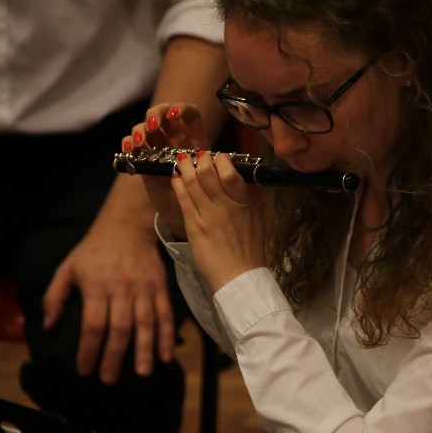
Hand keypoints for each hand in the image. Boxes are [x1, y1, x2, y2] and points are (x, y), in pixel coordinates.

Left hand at [43, 212, 175, 384]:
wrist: (126, 226)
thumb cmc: (93, 250)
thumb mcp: (67, 268)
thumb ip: (54, 297)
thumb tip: (49, 327)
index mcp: (96, 286)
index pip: (93, 324)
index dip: (89, 350)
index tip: (84, 370)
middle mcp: (122, 289)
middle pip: (120, 328)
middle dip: (114, 357)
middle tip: (109, 380)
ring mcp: (144, 289)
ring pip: (145, 324)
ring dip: (144, 350)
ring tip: (142, 373)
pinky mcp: (160, 287)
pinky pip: (165, 315)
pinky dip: (167, 336)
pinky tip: (166, 356)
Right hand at [122, 101, 209, 239]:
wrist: (182, 210)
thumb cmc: (197, 191)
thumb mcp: (205, 176)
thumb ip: (203, 164)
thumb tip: (202, 156)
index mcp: (193, 138)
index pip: (189, 113)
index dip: (181, 108)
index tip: (173, 114)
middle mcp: (174, 138)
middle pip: (162, 112)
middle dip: (155, 114)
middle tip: (153, 126)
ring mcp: (156, 146)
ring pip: (144, 126)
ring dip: (139, 130)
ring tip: (139, 143)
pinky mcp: (142, 157)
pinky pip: (131, 143)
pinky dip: (128, 143)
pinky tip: (129, 149)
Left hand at [171, 149, 265, 292]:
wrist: (239, 276)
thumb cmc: (249, 249)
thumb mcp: (256, 218)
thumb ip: (245, 196)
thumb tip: (235, 176)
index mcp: (244, 202)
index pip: (230, 171)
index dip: (220, 159)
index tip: (216, 158)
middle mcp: (226, 206)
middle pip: (208, 173)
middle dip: (200, 159)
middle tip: (196, 156)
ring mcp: (209, 216)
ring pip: (192, 183)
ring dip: (184, 168)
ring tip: (181, 160)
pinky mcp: (195, 227)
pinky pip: (183, 200)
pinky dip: (178, 185)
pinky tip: (176, 178)